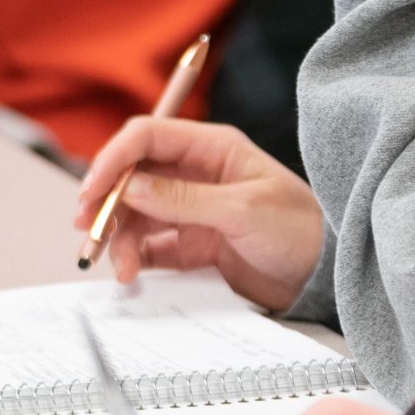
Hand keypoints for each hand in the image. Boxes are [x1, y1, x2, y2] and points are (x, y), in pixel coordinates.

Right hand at [72, 117, 324, 310]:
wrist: (326, 276)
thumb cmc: (300, 230)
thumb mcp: (243, 210)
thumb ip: (185, 199)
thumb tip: (131, 187)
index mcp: (211, 148)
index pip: (147, 138)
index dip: (114, 159)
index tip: (92, 189)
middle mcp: (195, 174)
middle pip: (133, 177)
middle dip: (106, 202)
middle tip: (88, 229)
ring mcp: (191, 209)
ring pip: (136, 214)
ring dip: (119, 236)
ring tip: (118, 267)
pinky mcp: (193, 244)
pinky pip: (150, 245)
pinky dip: (134, 257)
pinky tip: (130, 272)